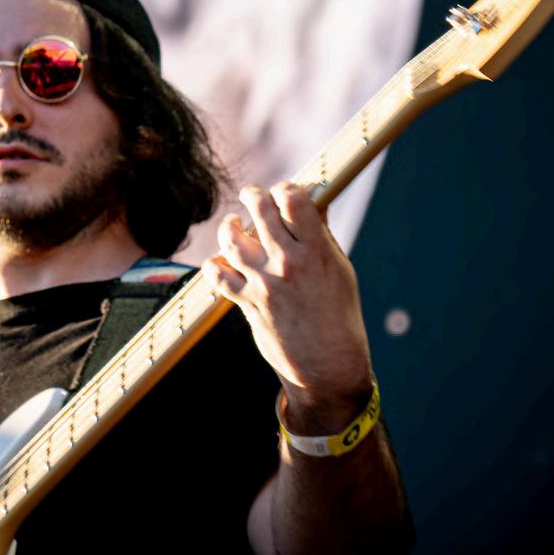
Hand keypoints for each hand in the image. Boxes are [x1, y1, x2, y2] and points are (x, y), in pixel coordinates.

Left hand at [206, 181, 374, 432]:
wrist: (329, 365)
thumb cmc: (339, 315)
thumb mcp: (339, 271)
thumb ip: (322, 236)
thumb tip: (315, 202)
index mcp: (317, 252)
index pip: (294, 201)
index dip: (285, 189)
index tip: (282, 192)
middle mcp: (289, 264)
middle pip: (261, 212)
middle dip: (253, 196)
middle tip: (251, 195)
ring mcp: (266, 284)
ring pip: (233, 241)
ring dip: (229, 226)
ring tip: (232, 223)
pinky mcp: (249, 303)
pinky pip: (219, 277)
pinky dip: (214, 265)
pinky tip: (219, 260)